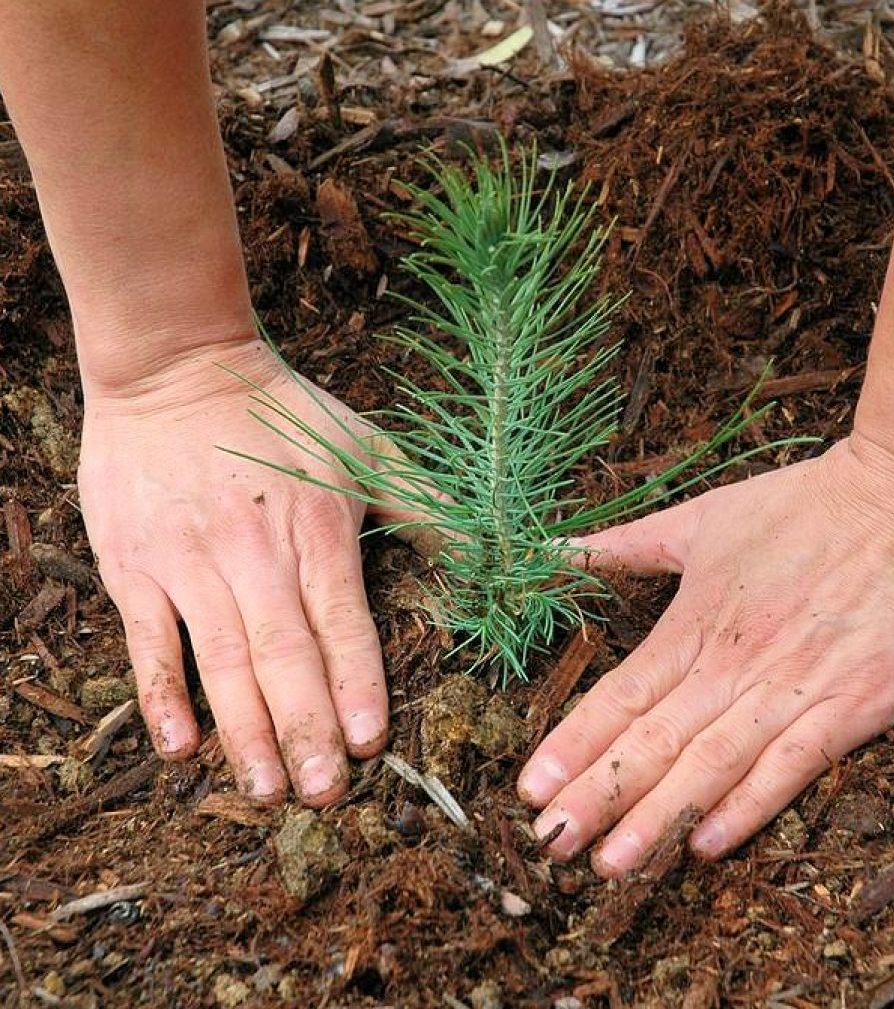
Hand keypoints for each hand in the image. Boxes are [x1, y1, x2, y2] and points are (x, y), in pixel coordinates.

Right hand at [78, 338, 397, 806]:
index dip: (356, 683)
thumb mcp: (365, 446)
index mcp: (316, 528)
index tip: (370, 742)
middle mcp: (254, 551)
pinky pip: (148, 640)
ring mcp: (190, 561)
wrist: (177, 367)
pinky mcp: (137, 565)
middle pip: (284, 653)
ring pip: (220, 659)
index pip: (341, 620)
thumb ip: (424, 504)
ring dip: (245, 728)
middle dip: (306, 728)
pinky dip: (162, 694)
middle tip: (325, 794)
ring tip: (267, 790)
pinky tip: (181, 747)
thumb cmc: (282, 411)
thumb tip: (488, 552)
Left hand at [518, 434, 893, 873]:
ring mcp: (791, 690)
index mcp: (694, 623)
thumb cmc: (800, 507)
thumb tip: (559, 549)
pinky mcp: (850, 708)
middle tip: (550, 844)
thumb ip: (627, 546)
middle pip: (653, 742)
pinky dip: (748, 808)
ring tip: (610, 863)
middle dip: (597, 797)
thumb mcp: (702, 519)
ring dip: (657, 818)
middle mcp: (733, 665)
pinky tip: (705, 845)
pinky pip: (791, 768)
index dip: (573, 745)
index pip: (620, 696)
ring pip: (711, 765)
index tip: (530, 787)